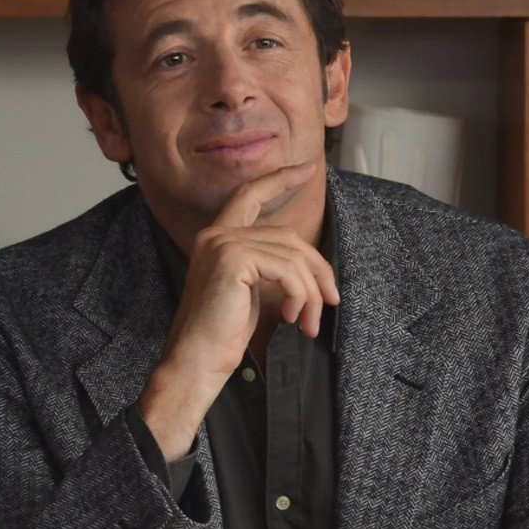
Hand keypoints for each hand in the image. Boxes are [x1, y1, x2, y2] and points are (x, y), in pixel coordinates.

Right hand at [138, 164, 337, 458]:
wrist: (196, 361)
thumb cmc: (222, 335)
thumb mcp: (252, 293)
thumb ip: (272, 269)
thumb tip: (314, 270)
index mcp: (218, 238)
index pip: (251, 195)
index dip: (279, 179)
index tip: (307, 168)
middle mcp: (217, 234)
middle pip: (288, 236)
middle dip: (318, 269)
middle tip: (332, 301)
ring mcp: (222, 244)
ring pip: (292, 256)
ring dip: (311, 293)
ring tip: (309, 322)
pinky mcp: (232, 259)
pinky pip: (287, 269)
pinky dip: (300, 295)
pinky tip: (292, 318)